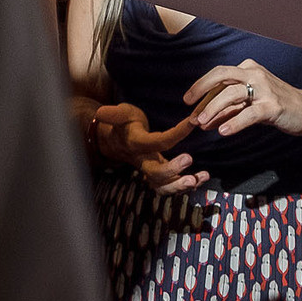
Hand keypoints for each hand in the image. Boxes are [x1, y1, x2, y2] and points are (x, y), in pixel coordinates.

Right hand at [90, 101, 204, 195]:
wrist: (117, 142)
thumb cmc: (123, 125)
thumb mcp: (121, 114)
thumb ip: (114, 114)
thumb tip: (100, 113)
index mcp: (137, 144)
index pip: (158, 141)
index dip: (177, 133)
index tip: (193, 121)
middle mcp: (143, 161)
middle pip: (155, 173)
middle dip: (172, 170)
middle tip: (189, 158)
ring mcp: (151, 170)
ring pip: (162, 187)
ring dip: (179, 186)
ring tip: (197, 179)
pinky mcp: (159, 175)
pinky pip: (170, 187)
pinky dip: (186, 186)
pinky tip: (201, 178)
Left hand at [184, 59, 301, 142]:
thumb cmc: (276, 105)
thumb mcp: (249, 104)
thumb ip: (228, 110)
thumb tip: (204, 120)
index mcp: (248, 69)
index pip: (219, 74)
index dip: (201, 87)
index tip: (188, 102)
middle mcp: (255, 74)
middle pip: (222, 75)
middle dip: (201, 88)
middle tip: (188, 105)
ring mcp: (264, 89)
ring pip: (233, 94)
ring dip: (214, 108)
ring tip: (202, 123)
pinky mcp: (272, 106)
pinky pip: (249, 113)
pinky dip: (235, 122)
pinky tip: (223, 131)